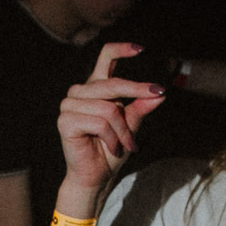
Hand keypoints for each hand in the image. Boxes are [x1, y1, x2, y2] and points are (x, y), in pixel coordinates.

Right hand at [57, 43, 167, 195]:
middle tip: (158, 97)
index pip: (104, 58)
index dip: (121, 50)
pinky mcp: (65, 121)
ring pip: (108, 108)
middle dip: (137, 93)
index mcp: (95, 88)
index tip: (141, 49)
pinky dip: (112, 137)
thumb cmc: (112, 150)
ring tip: (125, 144)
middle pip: (112, 84)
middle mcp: (79, 92)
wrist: (96, 176)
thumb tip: (159, 93)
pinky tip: (112, 147)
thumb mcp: (131, 125)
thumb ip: (141, 107)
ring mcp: (69, 105)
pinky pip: (99, 123)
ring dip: (123, 129)